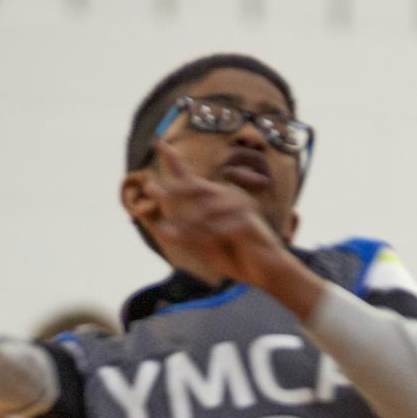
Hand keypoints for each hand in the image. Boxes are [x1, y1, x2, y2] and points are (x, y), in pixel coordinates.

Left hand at [138, 141, 287, 288]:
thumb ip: (188, 237)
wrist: (266, 273)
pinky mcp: (249, 222)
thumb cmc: (236, 257)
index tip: (159, 144)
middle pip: (195, 187)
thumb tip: (162, 228)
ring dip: (187, 224)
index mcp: (217, 200)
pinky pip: (221, 226)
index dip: (176, 162)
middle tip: (150, 189)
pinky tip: (201, 244)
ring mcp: (241, 207)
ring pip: (206, 209)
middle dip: (171, 190)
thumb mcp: (206, 248)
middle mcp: (229, 197)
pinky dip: (207, 236)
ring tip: (169, 233)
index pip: (192, 179)